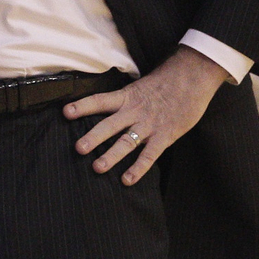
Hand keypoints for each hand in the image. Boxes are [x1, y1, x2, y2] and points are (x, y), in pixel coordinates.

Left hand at [64, 46, 227, 185]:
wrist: (192, 78)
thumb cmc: (166, 81)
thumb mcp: (141, 84)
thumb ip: (126, 98)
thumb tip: (109, 105)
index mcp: (127, 96)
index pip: (100, 100)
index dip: (82, 106)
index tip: (65, 112)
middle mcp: (134, 111)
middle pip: (109, 125)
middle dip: (93, 137)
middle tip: (77, 148)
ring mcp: (149, 125)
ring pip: (126, 142)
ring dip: (111, 155)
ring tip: (97, 167)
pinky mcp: (165, 136)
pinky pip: (149, 155)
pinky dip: (138, 169)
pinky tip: (127, 180)